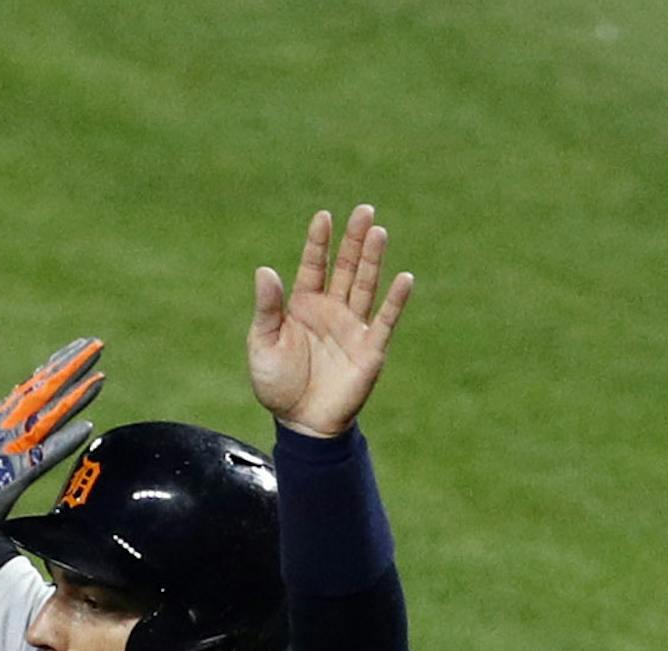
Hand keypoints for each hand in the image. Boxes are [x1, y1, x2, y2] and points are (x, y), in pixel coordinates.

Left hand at [247, 205, 412, 438]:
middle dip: (353, 240)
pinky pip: (385, 320)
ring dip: (372, 260)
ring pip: (365, 285)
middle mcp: (331, 310)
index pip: (314, 266)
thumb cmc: (277, 385)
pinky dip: (396, 301)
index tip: (323, 217)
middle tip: (364, 210)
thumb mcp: (263, 345)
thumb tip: (265, 270)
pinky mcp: (370, 348)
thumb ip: (267, 309)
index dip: (318, 242)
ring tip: (378, 232)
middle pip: (345, 267)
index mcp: (303, 306)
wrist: (300, 423)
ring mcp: (352, 327)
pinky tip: (404, 278)